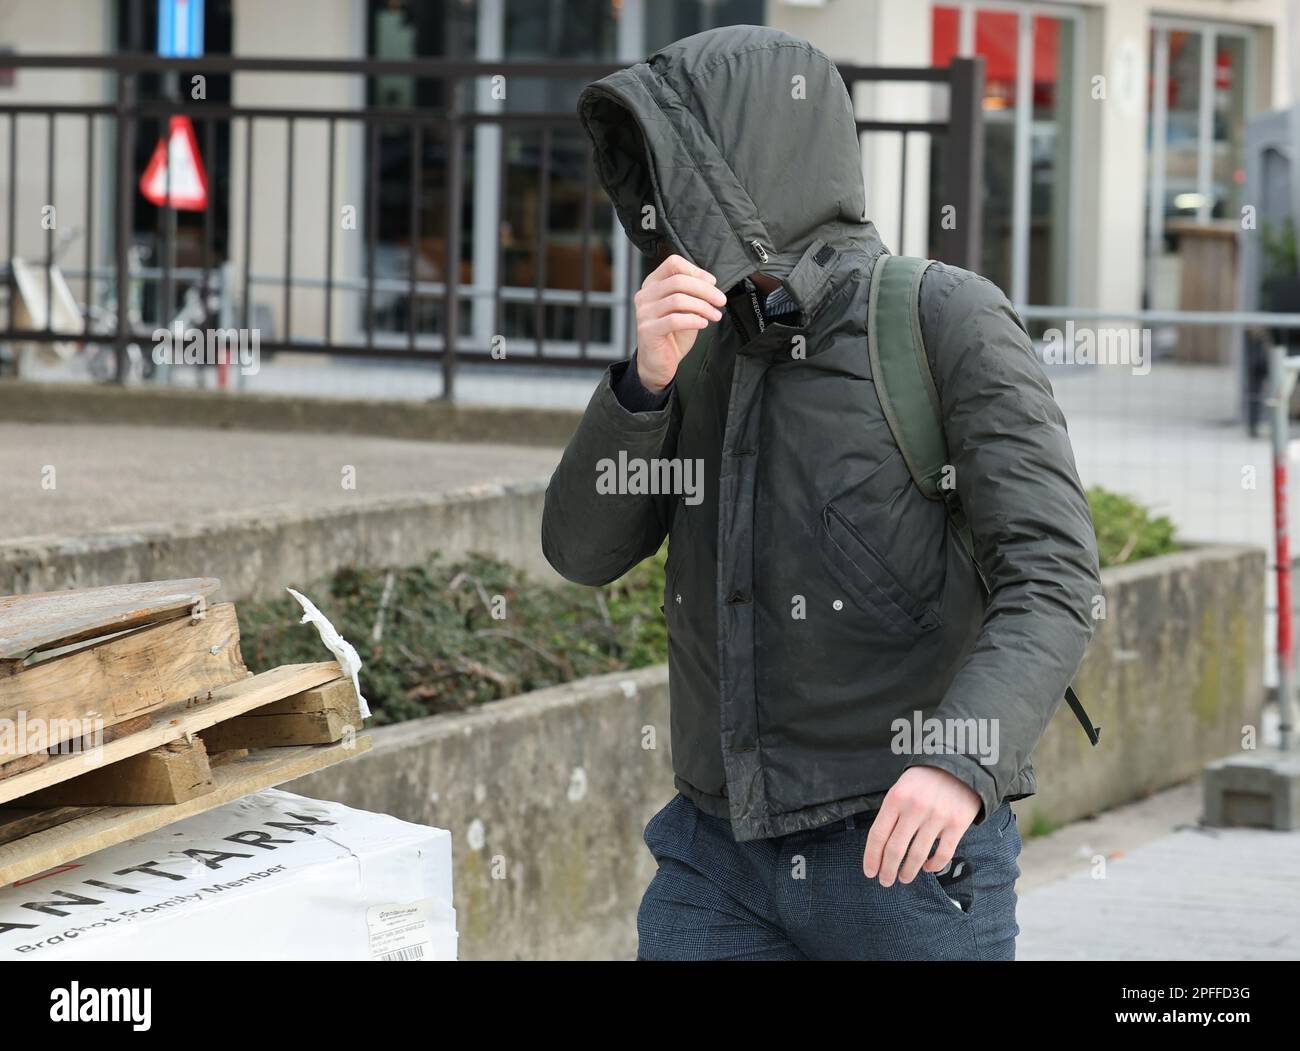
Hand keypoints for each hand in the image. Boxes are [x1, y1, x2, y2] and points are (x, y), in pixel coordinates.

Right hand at [633, 254, 726, 391]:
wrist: (659, 362)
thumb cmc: (673, 334)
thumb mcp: (685, 308)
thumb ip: (692, 294)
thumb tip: (710, 284)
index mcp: (653, 284)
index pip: (673, 263)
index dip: (696, 270)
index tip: (712, 283)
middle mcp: (645, 295)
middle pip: (678, 280)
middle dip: (705, 290)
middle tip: (721, 300)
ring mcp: (644, 312)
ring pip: (678, 299)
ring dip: (703, 306)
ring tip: (715, 315)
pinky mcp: (647, 330)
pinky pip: (675, 320)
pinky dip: (694, 320)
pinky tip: (703, 324)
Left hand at [862, 766, 980, 886]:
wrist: (959, 765)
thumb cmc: (924, 780)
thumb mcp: (901, 788)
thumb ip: (892, 813)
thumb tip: (881, 847)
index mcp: (895, 798)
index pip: (877, 835)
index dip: (871, 857)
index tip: (870, 872)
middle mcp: (914, 808)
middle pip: (895, 849)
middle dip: (887, 870)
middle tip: (885, 881)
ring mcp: (937, 817)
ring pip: (918, 855)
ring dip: (908, 872)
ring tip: (904, 878)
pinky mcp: (957, 825)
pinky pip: (943, 854)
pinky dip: (934, 866)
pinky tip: (927, 868)